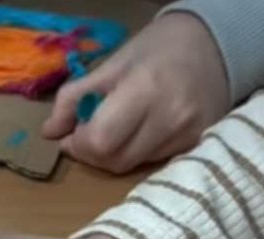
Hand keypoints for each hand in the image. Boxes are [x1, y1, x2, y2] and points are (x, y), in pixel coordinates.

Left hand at [42, 13, 229, 173]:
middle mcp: (169, 117)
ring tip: (117, 129)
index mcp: (144, 89)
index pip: (100, 141)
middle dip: (93, 153)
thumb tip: (49, 133)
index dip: (79, 143)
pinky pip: (151, 165)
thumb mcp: (111, 65)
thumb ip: (73, 98)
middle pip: (114, 161)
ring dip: (113, 156)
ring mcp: (186, 135)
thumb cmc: (156, 51)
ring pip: (131, 167)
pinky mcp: (194, 146)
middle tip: (91, 133)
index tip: (74, 133)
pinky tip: (139, 134)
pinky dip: (135, 155)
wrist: (215, 45)